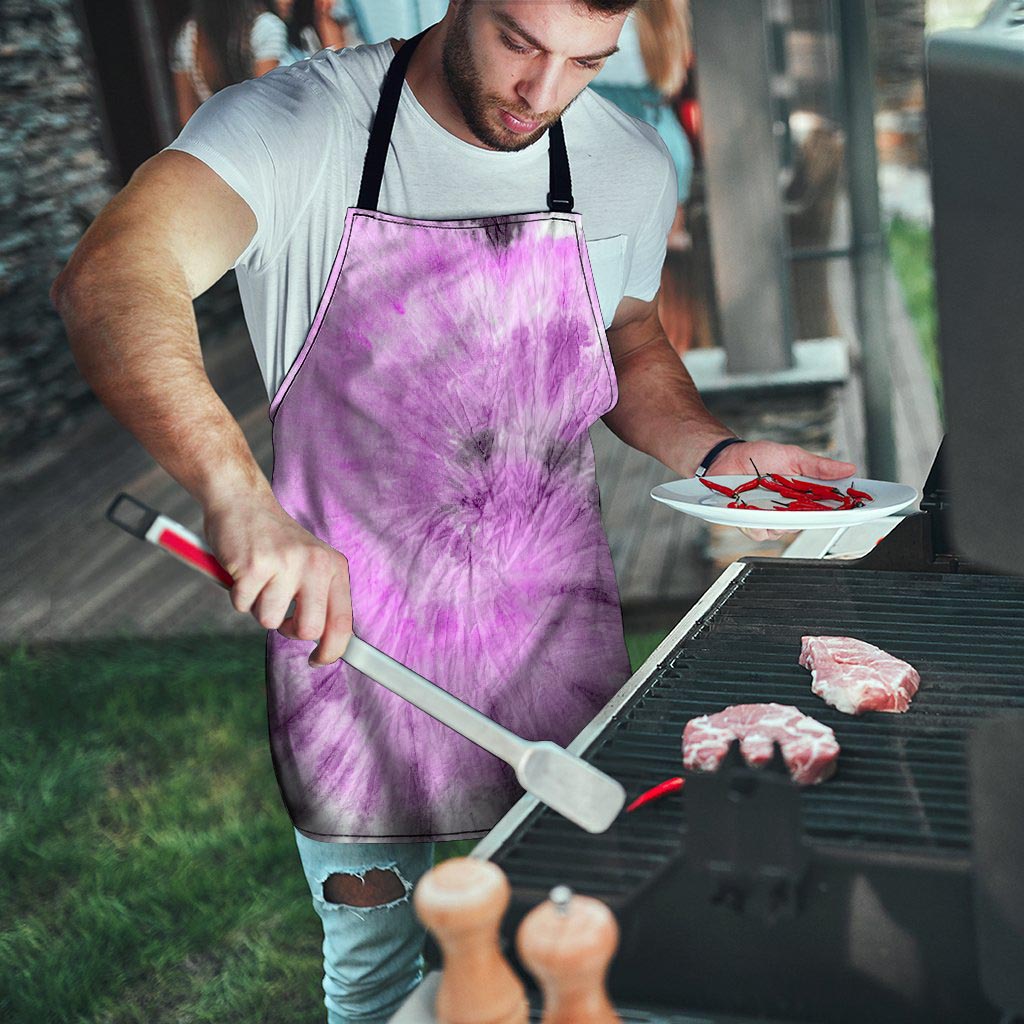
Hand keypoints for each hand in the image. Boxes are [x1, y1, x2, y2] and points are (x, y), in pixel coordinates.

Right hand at [203, 493, 352, 665]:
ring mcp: (285, 564)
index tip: (319, 660)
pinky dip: (238, 595)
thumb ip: (320, 597)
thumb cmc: (274, 541)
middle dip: (289, 630)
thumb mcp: (310, 562)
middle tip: (279, 611)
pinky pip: (242, 605)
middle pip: (308, 629)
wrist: (242, 501)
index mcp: (333, 566)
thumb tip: (326, 643)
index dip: (333, 650)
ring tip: (259, 579)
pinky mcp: (254, 565)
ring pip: (269, 621)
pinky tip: (242, 571)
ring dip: (258, 607)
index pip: (343, 621)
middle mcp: (315, 564)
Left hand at [707, 440, 856, 542]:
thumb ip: (819, 466)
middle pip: (808, 523)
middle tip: (804, 502)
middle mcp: (790, 510)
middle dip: (810, 516)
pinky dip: (757, 522)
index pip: (829, 508)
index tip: (856, 509)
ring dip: (780, 518)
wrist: (727, 458)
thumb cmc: (759, 456)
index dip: (843, 511)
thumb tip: (848, 468)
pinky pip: (760, 532)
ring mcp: (770, 518)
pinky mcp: (751, 523)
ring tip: (770, 499)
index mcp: (804, 495)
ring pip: (784, 531)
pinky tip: (752, 508)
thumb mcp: (793, 456)